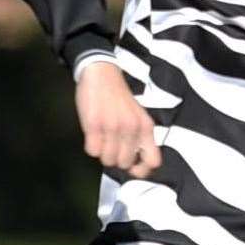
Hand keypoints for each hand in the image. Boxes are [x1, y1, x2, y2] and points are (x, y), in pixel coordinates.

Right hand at [76, 59, 161, 177]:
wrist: (102, 74)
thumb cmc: (119, 99)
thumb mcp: (138, 117)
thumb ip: (139, 138)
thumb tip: (135, 163)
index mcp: (146, 128)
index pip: (153, 162)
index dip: (142, 170)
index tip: (132, 168)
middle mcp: (132, 129)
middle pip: (125, 163)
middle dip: (116, 160)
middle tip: (111, 148)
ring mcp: (113, 127)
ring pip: (108, 160)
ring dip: (103, 155)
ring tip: (102, 142)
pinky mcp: (94, 125)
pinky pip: (92, 151)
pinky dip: (91, 147)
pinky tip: (92, 137)